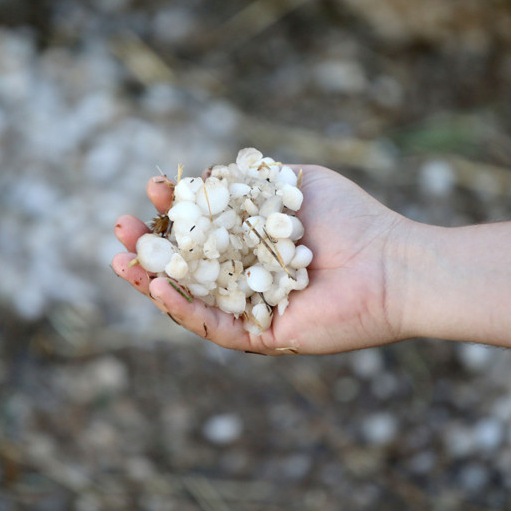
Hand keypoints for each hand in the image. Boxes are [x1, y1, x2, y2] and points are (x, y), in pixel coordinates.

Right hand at [112, 165, 409, 354]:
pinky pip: (214, 326)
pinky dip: (184, 309)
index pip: (202, 229)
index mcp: (253, 243)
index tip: (155, 187)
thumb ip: (256, 179)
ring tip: (120, 259)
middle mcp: (248, 277)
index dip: (174, 209)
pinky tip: (159, 287)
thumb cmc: (351, 220)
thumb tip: (213, 174)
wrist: (390, 263)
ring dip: (151, 281)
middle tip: (120, 226)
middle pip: (186, 266)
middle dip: (149, 246)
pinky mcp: (263, 336)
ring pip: (191, 299)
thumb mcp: (297, 183)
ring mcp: (252, 308)